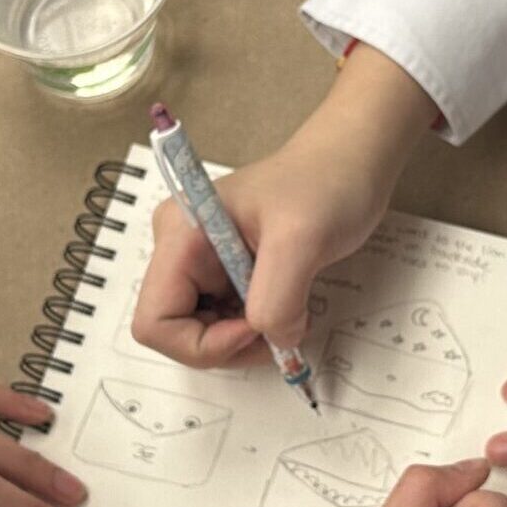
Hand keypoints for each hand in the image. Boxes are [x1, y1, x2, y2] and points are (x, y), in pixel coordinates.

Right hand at [132, 48, 435, 366]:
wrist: (351, 161)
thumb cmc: (326, 181)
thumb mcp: (303, 240)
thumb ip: (278, 299)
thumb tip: (273, 340)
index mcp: (180, 236)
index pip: (155, 322)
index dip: (202, 342)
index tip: (254, 329)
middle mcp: (181, 251)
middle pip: (177, 333)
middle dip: (227, 345)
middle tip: (279, 329)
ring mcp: (203, 264)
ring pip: (203, 333)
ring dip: (246, 340)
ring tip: (289, 311)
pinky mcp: (227, 274)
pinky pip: (227, 322)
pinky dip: (258, 328)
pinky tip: (287, 304)